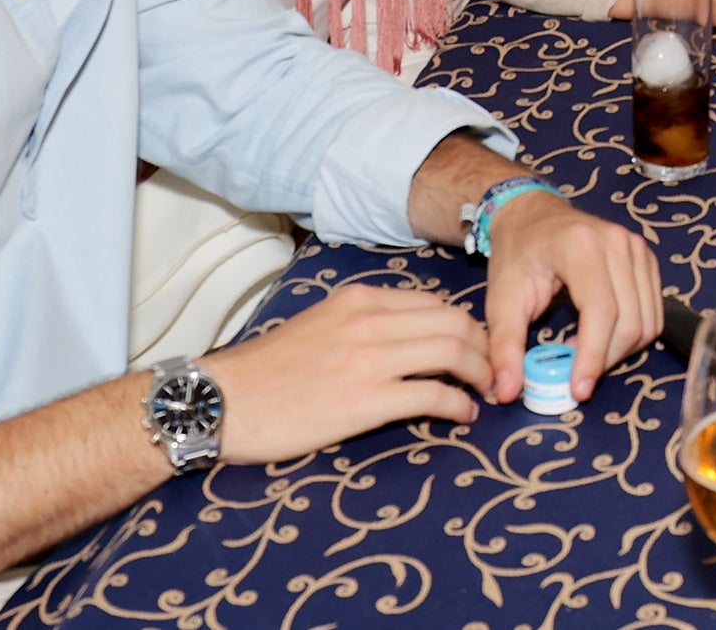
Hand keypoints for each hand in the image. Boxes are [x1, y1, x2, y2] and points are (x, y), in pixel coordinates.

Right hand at [204, 283, 489, 458]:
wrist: (226, 401)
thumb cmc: (269, 370)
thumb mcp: (322, 324)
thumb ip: (365, 323)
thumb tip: (409, 337)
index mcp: (360, 300)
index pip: (432, 303)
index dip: (463, 326)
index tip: (474, 346)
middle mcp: (370, 321)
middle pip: (453, 323)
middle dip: (482, 346)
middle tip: (489, 370)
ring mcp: (370, 359)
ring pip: (451, 353)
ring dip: (478, 374)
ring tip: (483, 392)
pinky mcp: (367, 400)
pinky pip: (432, 396)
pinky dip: (457, 405)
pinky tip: (462, 415)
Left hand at [478, 189, 662, 404]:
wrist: (531, 215)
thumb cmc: (516, 255)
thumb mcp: (501, 300)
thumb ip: (504, 346)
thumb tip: (508, 393)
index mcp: (581, 246)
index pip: (601, 311)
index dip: (593, 356)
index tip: (578, 390)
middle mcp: (618, 243)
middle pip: (630, 321)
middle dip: (605, 359)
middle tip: (575, 375)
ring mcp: (638, 249)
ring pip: (647, 322)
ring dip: (620, 352)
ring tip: (584, 353)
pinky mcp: (647, 259)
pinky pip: (653, 313)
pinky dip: (632, 336)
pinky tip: (601, 336)